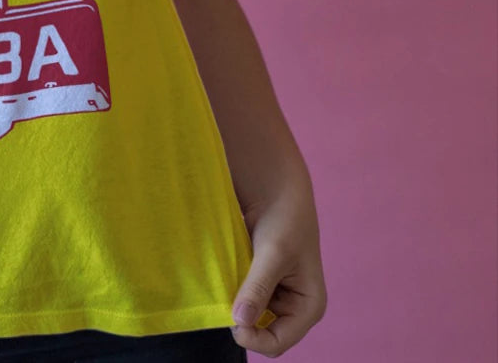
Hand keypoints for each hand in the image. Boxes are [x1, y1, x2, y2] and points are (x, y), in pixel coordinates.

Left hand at [231, 178, 326, 356]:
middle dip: (241, 320)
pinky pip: (240, 297)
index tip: (229, 318)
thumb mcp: (273, 252)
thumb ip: (258, 287)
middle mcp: (292, 307)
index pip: (277, 342)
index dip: (252, 338)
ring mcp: (274, 295)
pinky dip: (230, 290)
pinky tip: (222, 275)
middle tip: (222, 297)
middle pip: (261, 332)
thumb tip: (240, 321)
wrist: (274, 188)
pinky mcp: (258, 281)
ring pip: (248, 315)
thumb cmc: (284, 218)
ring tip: (223, 281)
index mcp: (308, 307)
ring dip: (233, 303)